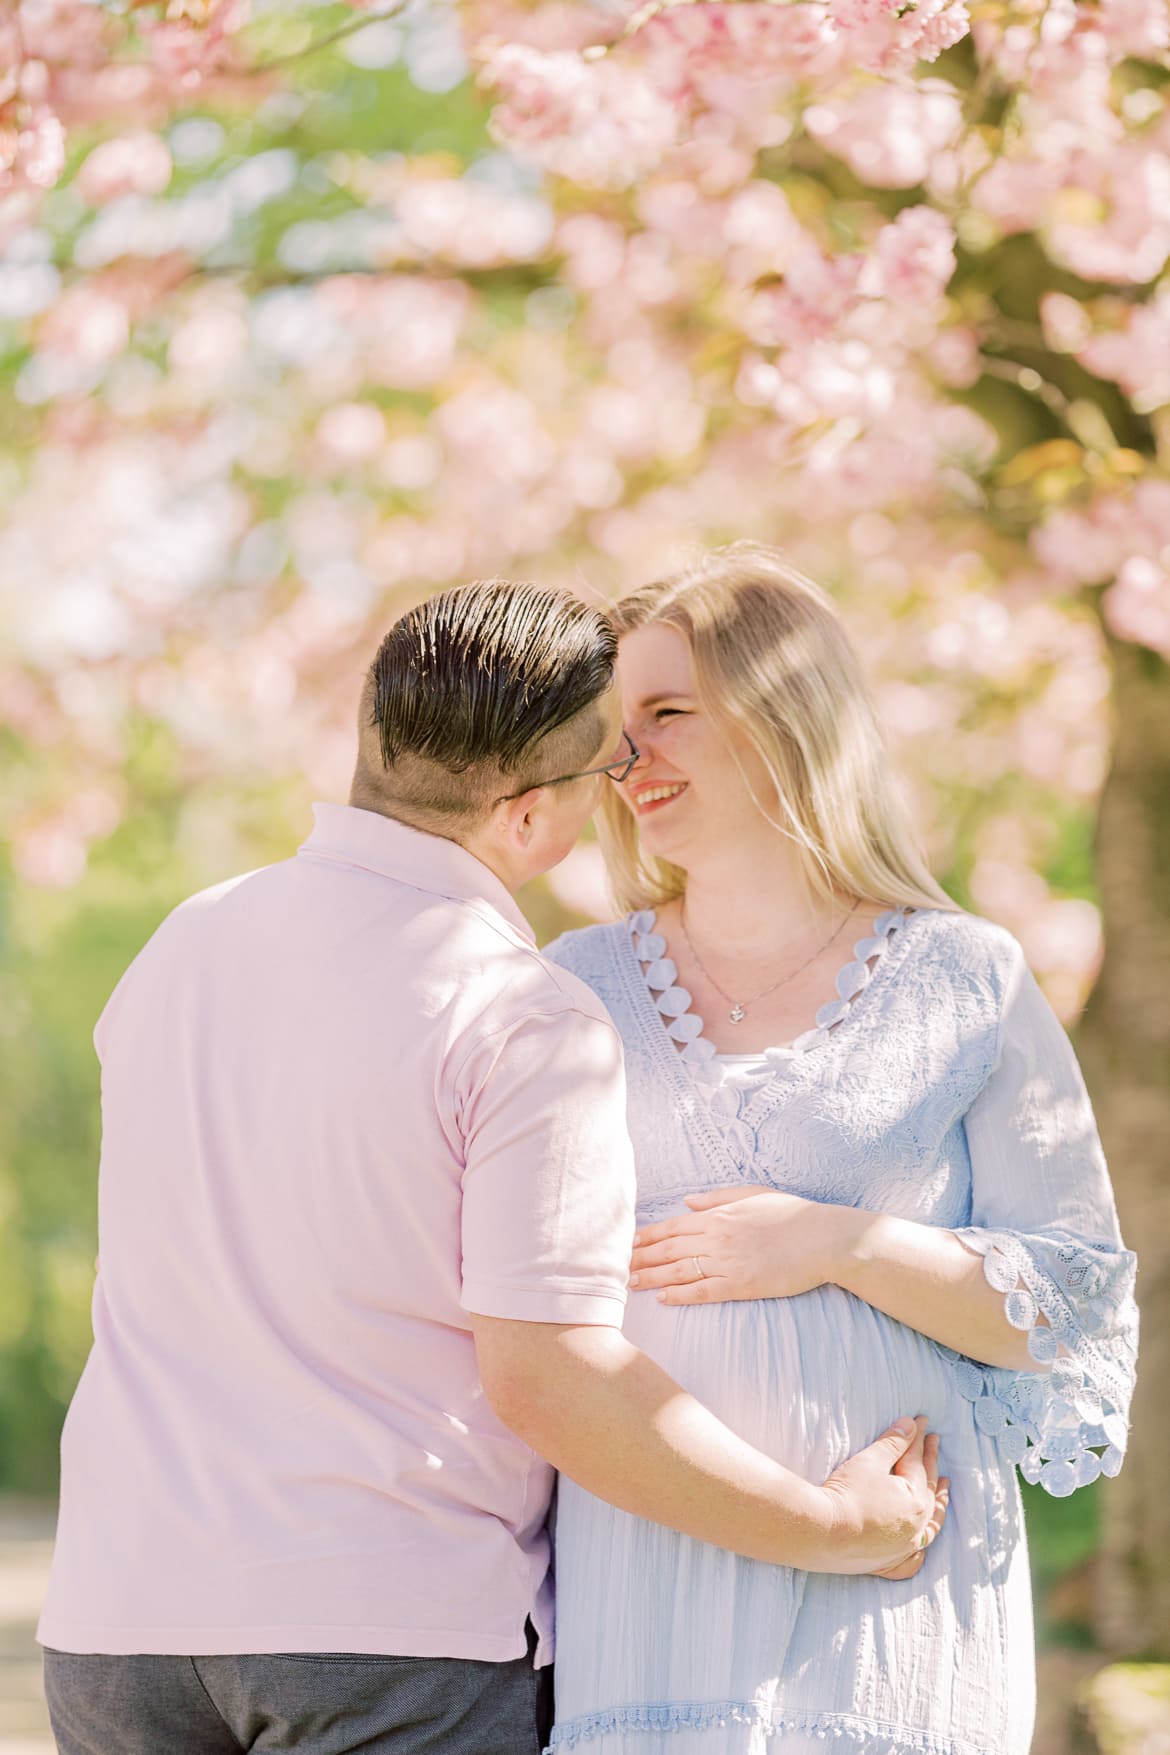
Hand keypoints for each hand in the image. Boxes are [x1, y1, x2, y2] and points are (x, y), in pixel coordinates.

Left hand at [630, 1185, 851, 1303]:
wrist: (823, 1238)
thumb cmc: (791, 1214)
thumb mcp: (753, 1193)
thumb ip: (717, 1197)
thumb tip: (687, 1200)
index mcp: (718, 1215)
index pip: (672, 1226)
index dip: (646, 1236)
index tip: (626, 1243)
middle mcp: (716, 1238)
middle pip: (668, 1249)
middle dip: (640, 1258)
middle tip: (615, 1266)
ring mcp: (727, 1263)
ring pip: (679, 1271)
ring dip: (651, 1278)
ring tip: (630, 1283)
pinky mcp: (740, 1286)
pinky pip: (703, 1291)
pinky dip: (680, 1295)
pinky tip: (663, 1299)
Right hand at [818, 1416, 949, 1577]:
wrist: (823, 1533)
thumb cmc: (846, 1494)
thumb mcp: (870, 1461)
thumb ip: (893, 1443)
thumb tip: (910, 1425)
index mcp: (915, 1500)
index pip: (918, 1461)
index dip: (918, 1439)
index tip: (922, 1421)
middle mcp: (916, 1527)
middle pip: (927, 1489)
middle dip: (931, 1463)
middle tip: (934, 1442)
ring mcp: (903, 1548)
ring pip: (929, 1526)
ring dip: (937, 1504)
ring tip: (944, 1488)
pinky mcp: (886, 1564)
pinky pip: (910, 1562)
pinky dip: (919, 1553)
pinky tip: (921, 1548)